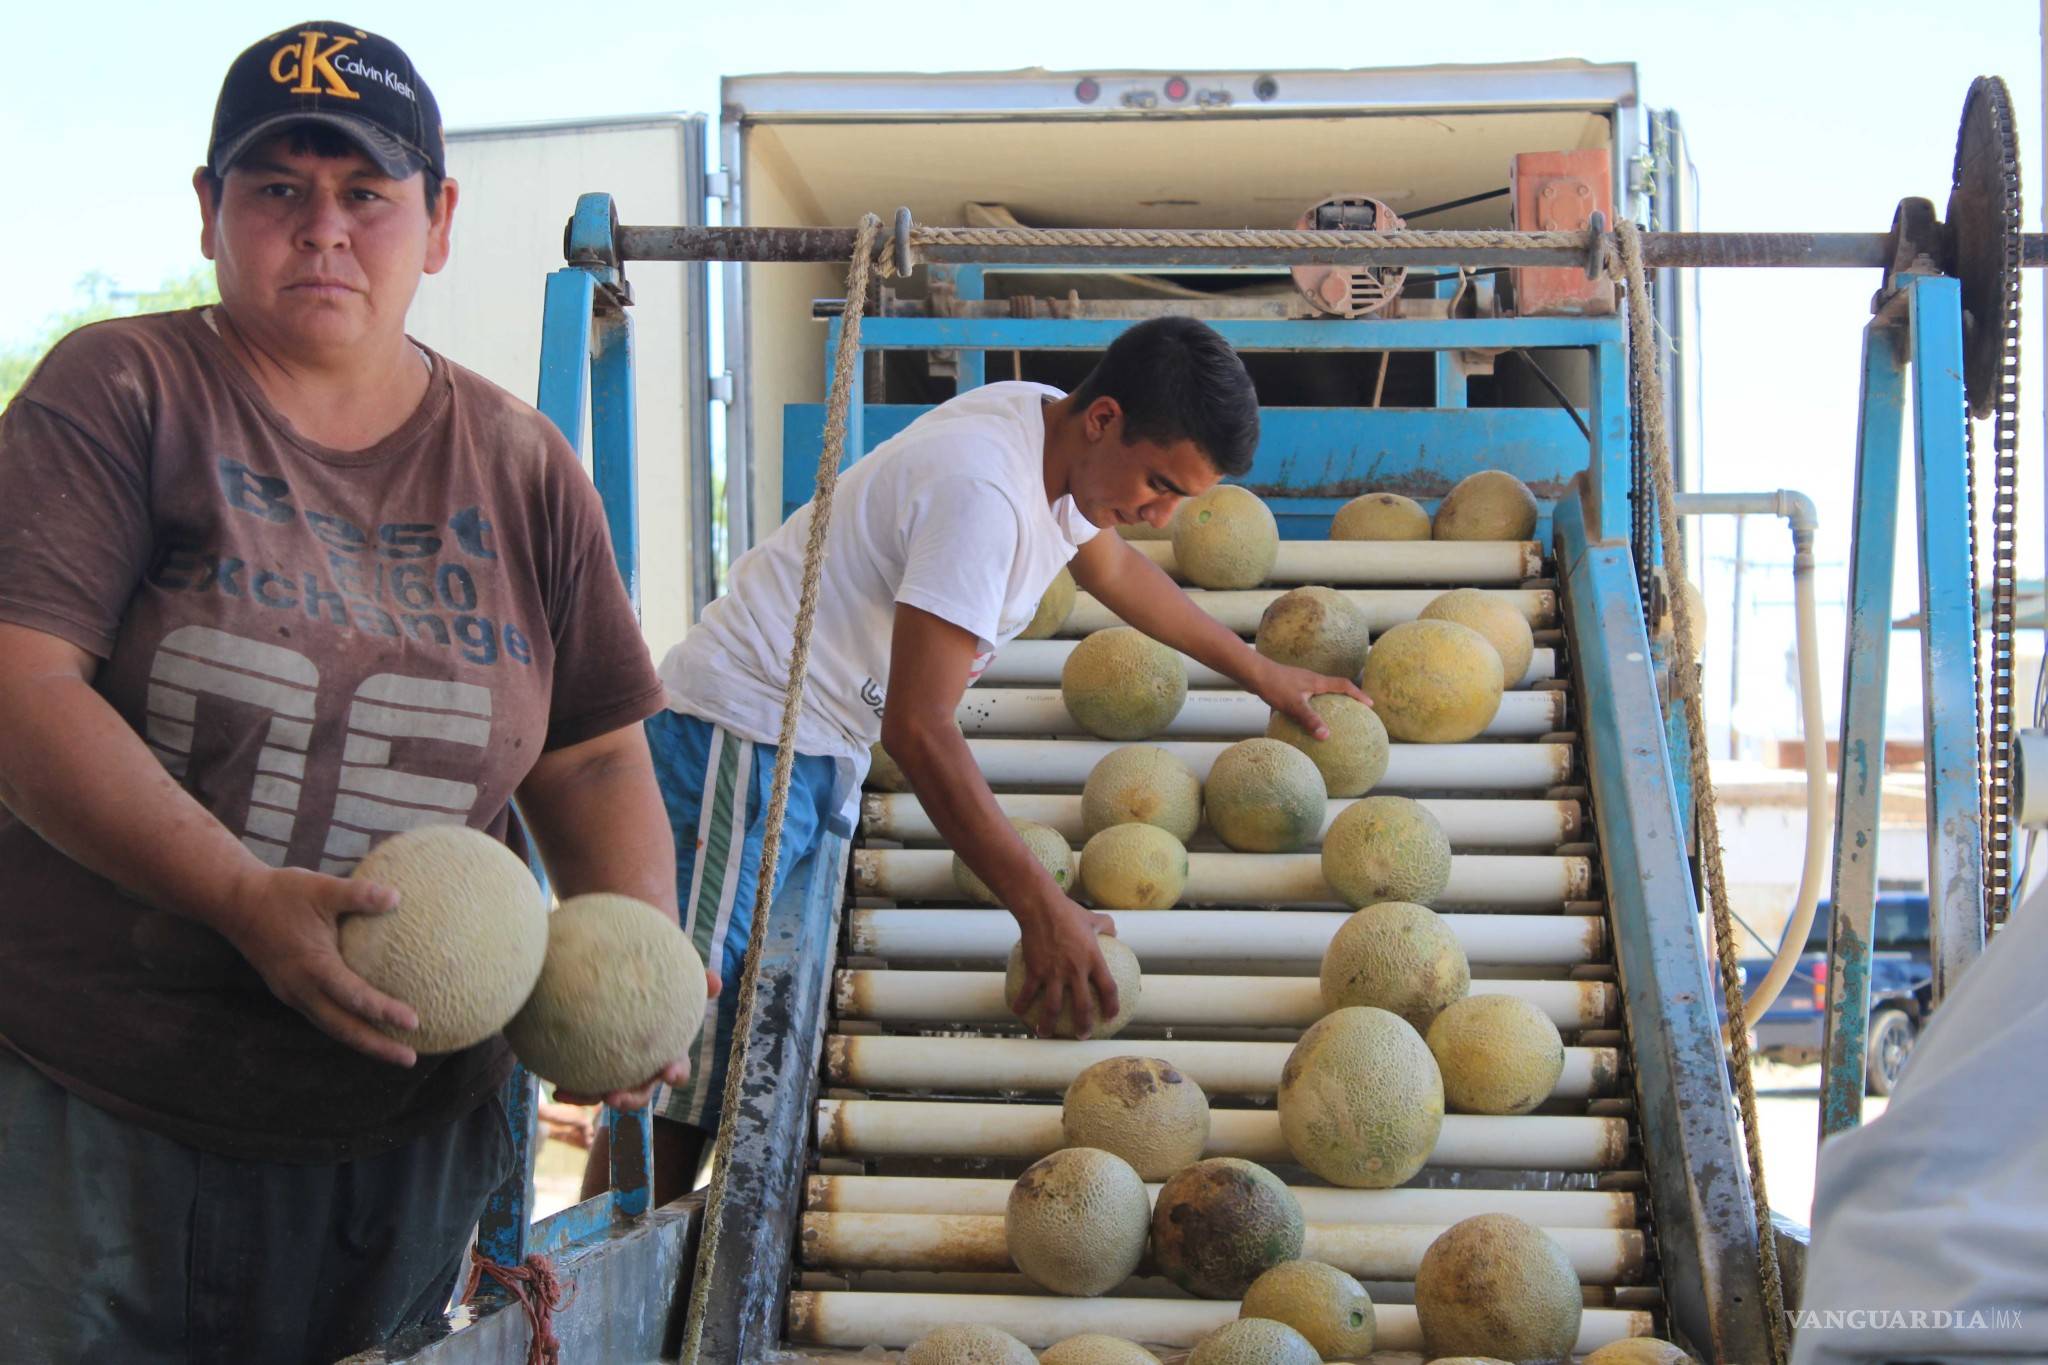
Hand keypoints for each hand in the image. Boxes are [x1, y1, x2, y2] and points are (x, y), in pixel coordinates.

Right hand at [215, 864, 420, 1067]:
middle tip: (409, 1059)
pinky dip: (346, 1027)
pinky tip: (365, 1027)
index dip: (384, 1012)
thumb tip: (397, 897)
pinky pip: (322, 1016)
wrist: (235, 904)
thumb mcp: (321, 888)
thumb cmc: (281, 894)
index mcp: (312, 967)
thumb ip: (358, 894)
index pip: (354, 997)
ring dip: (362, 1042)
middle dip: (376, 1046)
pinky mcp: (290, 991)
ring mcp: (292, 994)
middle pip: (343, 1028)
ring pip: (331, 1027)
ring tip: (394, 1052)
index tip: (414, 1022)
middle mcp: (300, 989)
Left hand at [554, 969, 719, 1109]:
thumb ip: (692, 978)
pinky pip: (580, 1080)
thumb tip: (716, 982)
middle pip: (639, 1092)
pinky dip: (570, 1086)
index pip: (676, 1068)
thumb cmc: (652, 975)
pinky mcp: (590, 1064)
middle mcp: (641, 1065)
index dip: (674, 1074)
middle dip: (628, 1099)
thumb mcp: (671, 972)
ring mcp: (615, 1067)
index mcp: (665, 1050)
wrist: (618, 971)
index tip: (668, 1074)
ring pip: (605, 1091)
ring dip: (590, 1097)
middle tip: (613, 1098)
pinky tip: (555, 1085)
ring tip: (569, 1093)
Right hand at [1009, 899, 1120, 1038]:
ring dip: (1049, 1024)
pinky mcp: (1035, 970)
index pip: (1108, 988)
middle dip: (1083, 1025)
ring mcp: (1054, 973)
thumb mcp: (1093, 918)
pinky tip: (1018, 1013)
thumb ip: (1106, 926)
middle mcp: (1076, 970)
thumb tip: (1114, 932)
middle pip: (1082, 1006)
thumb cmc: (1068, 911)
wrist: (1041, 906)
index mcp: (1093, 959)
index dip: (1112, 1005)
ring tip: (1045, 1034)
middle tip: (1082, 1036)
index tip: (1110, 1017)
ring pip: (1053, 1007)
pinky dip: (1021, 1005)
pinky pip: (1027, 993)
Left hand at [1249, 658, 1371, 738]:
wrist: (1252, 672)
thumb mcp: (1293, 705)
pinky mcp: (1288, 687)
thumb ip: (1309, 719)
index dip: (1358, 694)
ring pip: (1318, 694)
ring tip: (1330, 719)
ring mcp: (1299, 683)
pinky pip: (1304, 699)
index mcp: (1317, 682)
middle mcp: (1310, 680)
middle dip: (1346, 698)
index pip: (1344, 685)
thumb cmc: (1274, 685)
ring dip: (1326, 704)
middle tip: (1355, 711)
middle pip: (1334, 688)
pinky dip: (1308, 709)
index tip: (1370, 704)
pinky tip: (1299, 724)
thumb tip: (1326, 735)